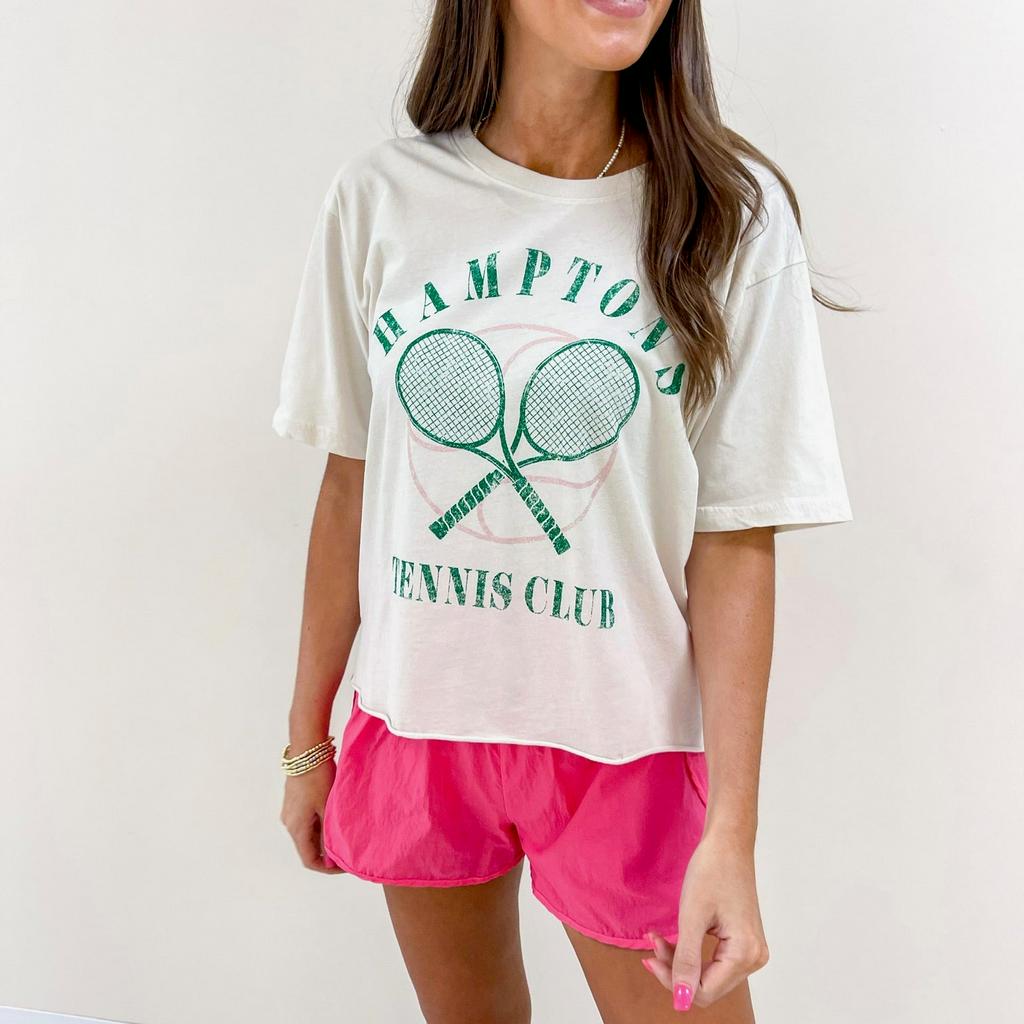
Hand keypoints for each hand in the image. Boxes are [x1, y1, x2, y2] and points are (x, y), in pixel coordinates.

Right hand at [280, 760, 344, 873]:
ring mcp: (291, 812)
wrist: (307, 751)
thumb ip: (328, 834)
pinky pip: (308, 822)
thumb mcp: (327, 808)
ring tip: (344, 835)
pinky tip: (335, 819)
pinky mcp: (295, 802)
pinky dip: (321, 826)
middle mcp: (290, 823)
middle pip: (309, 848)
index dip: (327, 868)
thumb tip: (333, 856)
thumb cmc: (317, 778)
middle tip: (348, 850)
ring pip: (309, 835)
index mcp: (297, 828)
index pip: (309, 861)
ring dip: (325, 839)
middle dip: (328, 854)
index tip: (344, 866)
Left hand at [644, 833, 768, 1010]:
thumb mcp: (692, 916)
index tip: (649, 957)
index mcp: (745, 953)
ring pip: (709, 975)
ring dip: (680, 961)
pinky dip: (692, 954)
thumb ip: (686, 961)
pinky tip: (674, 939)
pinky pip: (714, 961)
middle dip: (675, 970)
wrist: (728, 842)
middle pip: (707, 987)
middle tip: (652, 944)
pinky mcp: (743, 942)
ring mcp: (751, 951)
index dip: (672, 981)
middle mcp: (754, 958)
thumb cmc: (712, 870)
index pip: (703, 992)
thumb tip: (681, 1001)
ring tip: (659, 938)